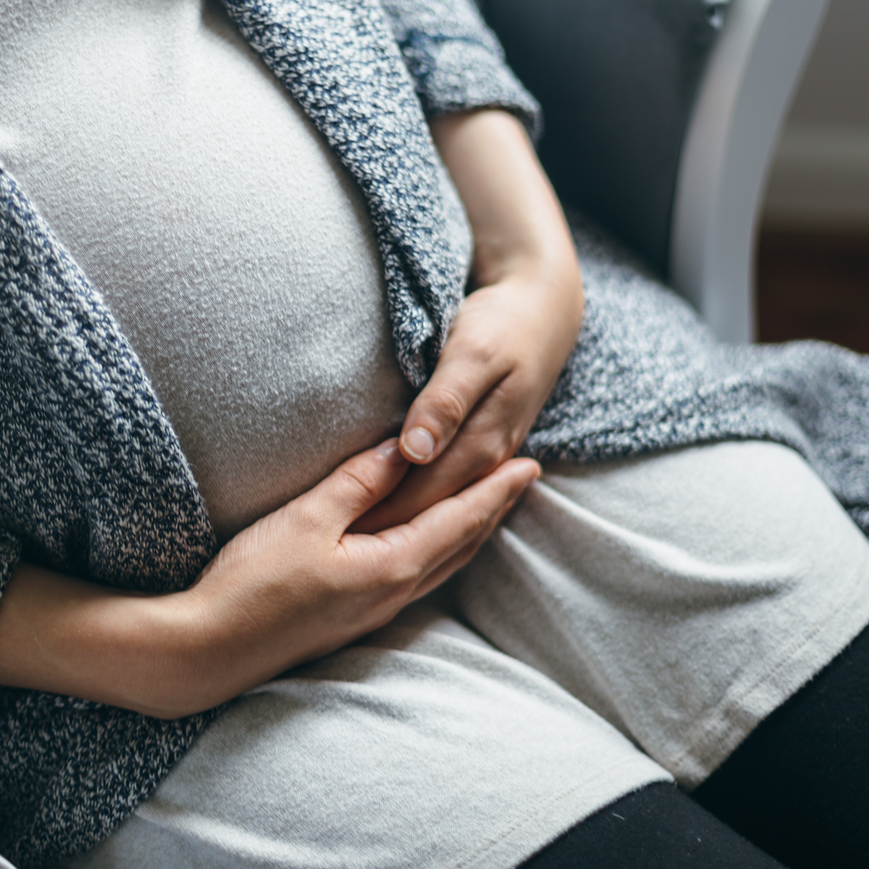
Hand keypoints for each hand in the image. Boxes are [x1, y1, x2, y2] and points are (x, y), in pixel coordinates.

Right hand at [0, 439, 539, 718]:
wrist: (209, 650)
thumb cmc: (253, 582)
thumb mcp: (307, 517)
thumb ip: (360, 482)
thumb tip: (402, 447)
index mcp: (393, 566)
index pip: (462, 521)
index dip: (497, 491)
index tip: (530, 465)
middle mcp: (396, 596)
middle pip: (463, 547)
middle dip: (494, 511)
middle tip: (523, 477)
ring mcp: (376, 614)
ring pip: (443, 567)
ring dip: (471, 534)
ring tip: (490, 506)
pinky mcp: (354, 621)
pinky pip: (418, 580)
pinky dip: (441, 553)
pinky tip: (434, 547)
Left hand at [353, 108, 581, 533]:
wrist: (546, 307)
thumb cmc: (503, 323)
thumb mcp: (472, 353)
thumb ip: (443, 403)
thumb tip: (415, 452)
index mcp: (481, 444)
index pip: (419, 499)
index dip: (376, 521)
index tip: (331, 542)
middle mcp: (486, 461)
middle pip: (425, 513)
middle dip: (379, 535)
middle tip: (322, 562)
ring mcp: (486, 457)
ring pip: (436, 509)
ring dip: (396, 529)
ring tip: (346, 553)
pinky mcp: (481, 448)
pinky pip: (445, 492)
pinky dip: (416, 510)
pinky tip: (385, 522)